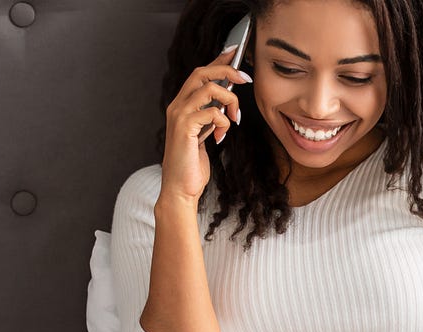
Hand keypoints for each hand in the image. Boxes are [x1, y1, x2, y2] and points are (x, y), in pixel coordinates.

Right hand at [161, 45, 252, 201]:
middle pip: (201, 72)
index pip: (199, 73)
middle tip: (245, 79)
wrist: (181, 189)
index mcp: (181, 105)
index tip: (235, 52)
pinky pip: (212, 112)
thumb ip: (211, 115)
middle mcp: (176, 106)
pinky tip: (222, 137)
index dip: (218, 60)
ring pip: (209, 89)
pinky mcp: (185, 128)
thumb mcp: (205, 134)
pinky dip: (224, 122)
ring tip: (235, 118)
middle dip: (227, 71)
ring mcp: (178, 116)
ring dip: (230, 101)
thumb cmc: (193, 164)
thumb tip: (228, 99)